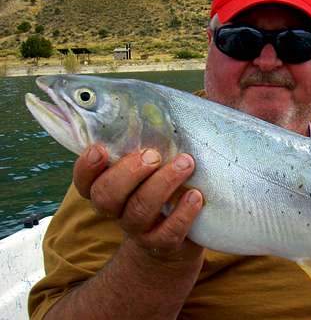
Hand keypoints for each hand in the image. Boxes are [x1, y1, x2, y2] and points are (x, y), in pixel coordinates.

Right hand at [73, 144, 204, 268]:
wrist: (173, 238)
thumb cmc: (160, 186)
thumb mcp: (151, 164)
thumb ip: (151, 139)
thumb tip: (179, 96)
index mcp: (106, 189)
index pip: (84, 181)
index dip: (86, 167)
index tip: (100, 148)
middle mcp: (116, 211)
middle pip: (106, 196)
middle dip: (129, 172)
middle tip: (153, 155)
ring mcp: (138, 230)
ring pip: (138, 211)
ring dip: (162, 184)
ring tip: (185, 164)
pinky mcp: (162, 244)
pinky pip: (168, 233)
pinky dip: (182, 214)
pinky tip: (195, 195)